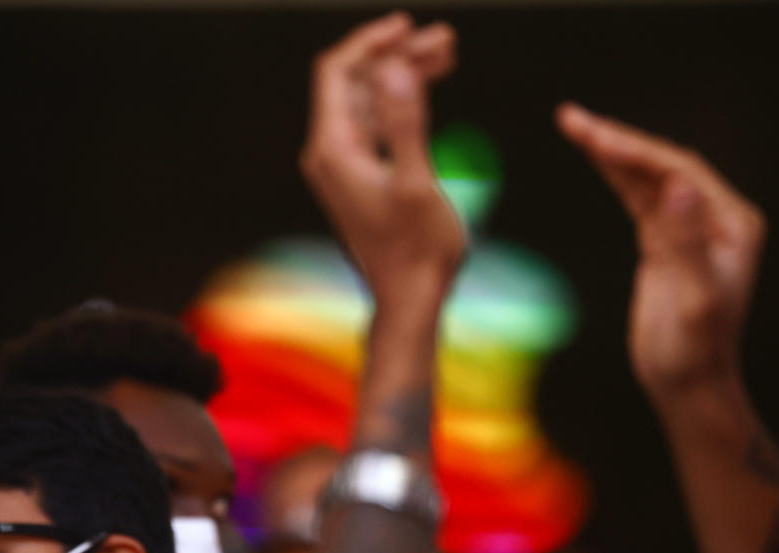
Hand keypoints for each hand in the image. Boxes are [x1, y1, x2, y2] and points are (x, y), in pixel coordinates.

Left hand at [301, 12, 463, 326]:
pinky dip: (402, 103)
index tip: (407, 25)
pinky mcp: (361, 176)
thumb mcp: (417, 182)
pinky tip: (430, 86)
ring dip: (404, 74)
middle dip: (396, 54)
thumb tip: (396, 71)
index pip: (336, 73)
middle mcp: (330, 154)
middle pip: (355, 83)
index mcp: (334, 151)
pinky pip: (376, 125)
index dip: (370, 41)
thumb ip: (406, 123)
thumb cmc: (416, 250)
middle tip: (444, 38)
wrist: (409, 299)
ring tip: (447, 52)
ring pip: (370, 101)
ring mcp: (344, 166)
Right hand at [557, 103, 766, 398]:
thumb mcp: (694, 298)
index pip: (678, 170)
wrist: (688, 383)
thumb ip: (687, 241)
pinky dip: (613, 176)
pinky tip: (594, 157)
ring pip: (645, 178)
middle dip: (616, 140)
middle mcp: (713, 218)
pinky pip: (636, 198)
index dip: (634, 150)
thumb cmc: (695, 350)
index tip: (594, 137)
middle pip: (660, 165)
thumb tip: (679, 188)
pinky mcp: (662, 243)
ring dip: (610, 151)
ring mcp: (688, 228)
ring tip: (573, 124)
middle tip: (571, 118)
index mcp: (731, 223)